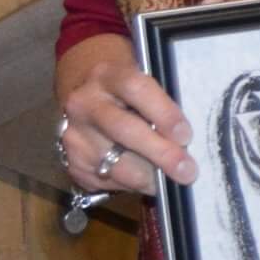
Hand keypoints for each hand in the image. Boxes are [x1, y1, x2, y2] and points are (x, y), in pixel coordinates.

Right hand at [55, 32, 195, 194]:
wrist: (87, 100)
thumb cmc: (130, 94)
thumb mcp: (143, 86)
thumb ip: (161, 104)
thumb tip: (188, 139)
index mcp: (107, 75)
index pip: (136, 89)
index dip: (164, 113)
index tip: (186, 136)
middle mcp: (84, 103)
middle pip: (125, 130)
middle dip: (161, 153)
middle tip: (187, 171)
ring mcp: (73, 134)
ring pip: (115, 163)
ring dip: (149, 177)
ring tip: (171, 181)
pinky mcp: (72, 162)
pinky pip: (107, 180)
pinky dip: (132, 185)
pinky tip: (147, 181)